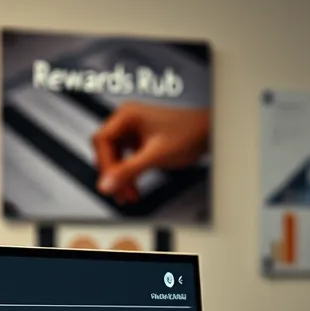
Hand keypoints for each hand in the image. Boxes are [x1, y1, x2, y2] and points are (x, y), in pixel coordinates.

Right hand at [92, 104, 209, 203]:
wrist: (207, 134)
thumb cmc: (188, 134)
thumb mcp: (155, 156)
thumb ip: (129, 171)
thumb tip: (107, 184)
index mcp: (127, 115)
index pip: (102, 141)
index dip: (104, 164)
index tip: (109, 183)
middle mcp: (127, 120)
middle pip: (106, 150)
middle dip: (113, 174)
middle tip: (120, 192)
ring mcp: (134, 130)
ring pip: (116, 157)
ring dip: (121, 177)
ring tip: (128, 195)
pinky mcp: (140, 140)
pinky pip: (126, 159)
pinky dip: (129, 174)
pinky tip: (133, 187)